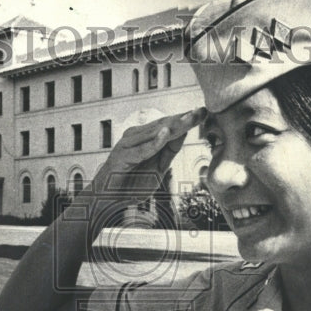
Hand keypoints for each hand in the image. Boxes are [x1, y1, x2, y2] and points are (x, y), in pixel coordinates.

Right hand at [91, 107, 205, 198]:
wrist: (106, 200)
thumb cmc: (130, 184)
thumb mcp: (157, 168)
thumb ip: (168, 152)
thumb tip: (183, 134)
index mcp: (143, 138)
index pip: (168, 125)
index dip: (185, 119)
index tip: (204, 112)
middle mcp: (135, 137)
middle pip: (164, 125)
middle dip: (184, 119)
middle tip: (202, 111)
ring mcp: (127, 146)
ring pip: (155, 134)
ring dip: (174, 126)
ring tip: (190, 117)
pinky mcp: (122, 157)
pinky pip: (142, 150)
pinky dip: (154, 142)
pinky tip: (166, 134)